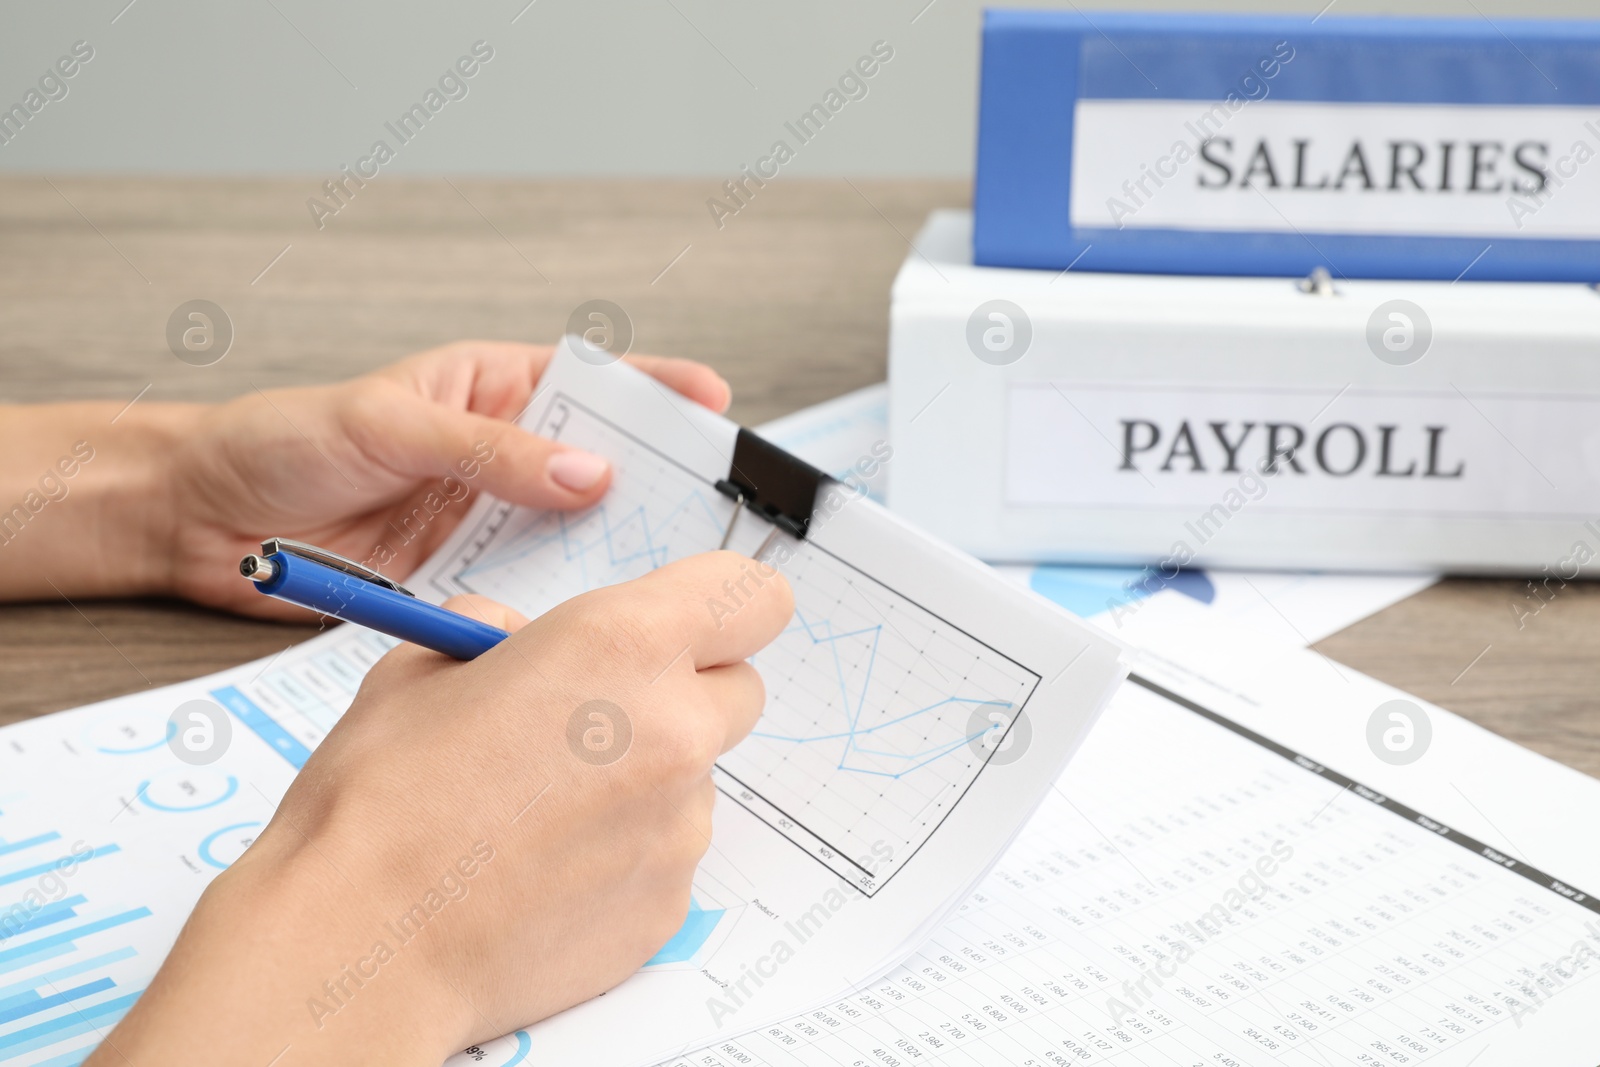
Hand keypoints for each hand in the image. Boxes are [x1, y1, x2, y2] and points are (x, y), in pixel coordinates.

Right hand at [87, 551, 793, 1066]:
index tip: (690, 621)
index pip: (752, 597)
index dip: (721, 606)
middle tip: (599, 714)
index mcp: (624, 646)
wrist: (361, 941)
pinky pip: (666, 852)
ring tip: (539, 808)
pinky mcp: (669, 902)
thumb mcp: (425, 664)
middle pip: (738, 688)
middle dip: (684, 690)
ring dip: (645, 776)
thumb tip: (523, 634)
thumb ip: (503, 631)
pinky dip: (623, 850)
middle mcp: (675, 730)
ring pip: (696, 777)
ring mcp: (682, 825)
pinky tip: (542, 865)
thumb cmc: (379, 801)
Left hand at [164, 340, 729, 617]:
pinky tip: (587, 615)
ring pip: (570, 534)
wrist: (203, 519)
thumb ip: (488, 451)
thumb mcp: (388, 424)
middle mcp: (500, 455)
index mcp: (489, 389)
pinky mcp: (461, 576)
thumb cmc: (282, 438)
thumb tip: (587, 474)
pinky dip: (557, 602)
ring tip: (667, 570)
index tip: (714, 404)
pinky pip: (524, 587)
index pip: (589, 382)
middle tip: (711, 511)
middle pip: (597, 464)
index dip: (655, 390)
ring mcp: (484, 519)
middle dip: (653, 484)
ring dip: (610, 552)